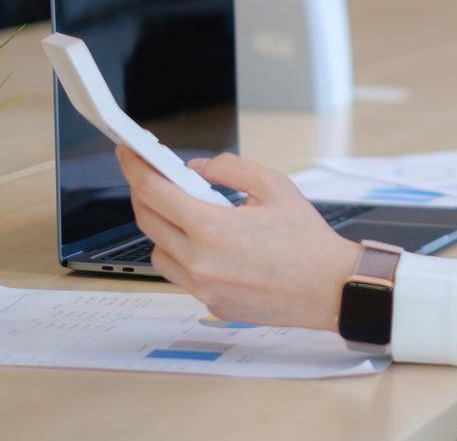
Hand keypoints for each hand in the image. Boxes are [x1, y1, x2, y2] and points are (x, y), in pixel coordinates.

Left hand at [115, 145, 359, 330]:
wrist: (329, 287)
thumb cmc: (307, 240)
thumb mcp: (274, 186)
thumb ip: (229, 169)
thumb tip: (196, 169)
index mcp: (213, 229)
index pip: (155, 192)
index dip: (135, 167)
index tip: (128, 152)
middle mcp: (200, 262)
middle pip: (147, 220)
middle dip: (143, 191)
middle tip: (151, 174)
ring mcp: (202, 287)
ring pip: (157, 250)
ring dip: (161, 226)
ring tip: (184, 211)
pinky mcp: (209, 303)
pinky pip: (178, 273)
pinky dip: (180, 252)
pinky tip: (203, 241)